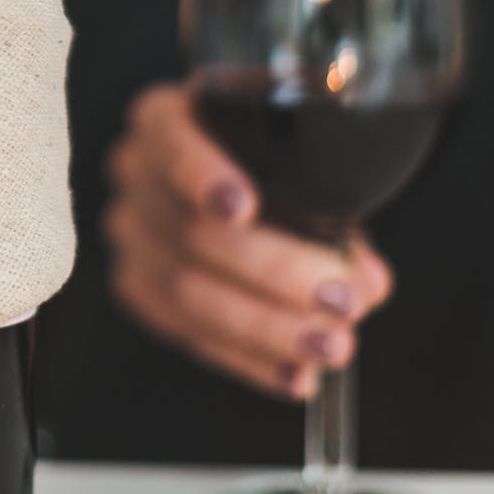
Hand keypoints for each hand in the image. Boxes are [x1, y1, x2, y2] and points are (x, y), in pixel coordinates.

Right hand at [105, 83, 394, 399]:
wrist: (218, 177)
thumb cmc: (265, 162)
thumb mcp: (294, 160)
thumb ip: (327, 208)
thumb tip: (366, 280)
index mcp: (164, 119)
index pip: (173, 143)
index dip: (204, 175)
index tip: (243, 208)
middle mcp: (134, 173)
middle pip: (192, 231)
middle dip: (275, 272)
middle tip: (342, 300)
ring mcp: (128, 233)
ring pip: (187, 292)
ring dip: (267, 328)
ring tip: (331, 346)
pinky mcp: (135, 287)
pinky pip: (187, 334)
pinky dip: (247, 359)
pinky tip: (294, 373)